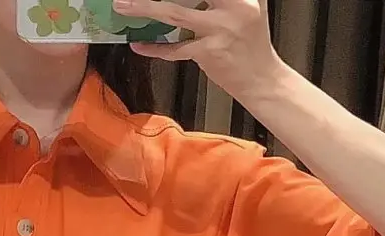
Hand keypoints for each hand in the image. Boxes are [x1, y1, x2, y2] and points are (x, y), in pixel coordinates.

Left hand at [113, 0, 284, 104]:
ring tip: (123, 5)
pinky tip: (139, 44)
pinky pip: (174, 50)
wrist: (261, 80)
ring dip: (145, 8)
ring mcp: (219, 30)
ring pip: (174, 14)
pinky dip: (155, 48)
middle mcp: (233, 7)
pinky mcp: (208, 53)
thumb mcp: (251, 6)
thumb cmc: (251, 42)